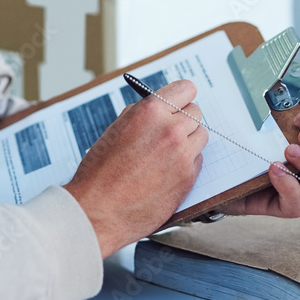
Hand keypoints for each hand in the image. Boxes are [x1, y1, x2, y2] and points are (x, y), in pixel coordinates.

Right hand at [64, 80, 208, 257]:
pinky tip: (166, 171)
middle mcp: (170, 130)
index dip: (180, 96)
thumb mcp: (117, 129)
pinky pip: (198, 160)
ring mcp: (182, 155)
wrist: (98, 210)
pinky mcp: (188, 178)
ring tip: (167, 152)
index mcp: (150, 112)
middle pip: (196, 113)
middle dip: (183, 119)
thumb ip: (143, 115)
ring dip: (188, 140)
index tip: (178, 102)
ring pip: (200, 136)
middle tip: (169, 130)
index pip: (185, 89)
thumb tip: (162, 108)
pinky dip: (187, 162)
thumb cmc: (100, 172)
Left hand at [221, 97, 299, 218]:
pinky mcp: (278, 206)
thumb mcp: (261, 117)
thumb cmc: (242, 140)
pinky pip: (297, 206)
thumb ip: (281, 106)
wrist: (213, 166)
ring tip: (287, 151)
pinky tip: (273, 169)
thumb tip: (289, 96)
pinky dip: (289, 186)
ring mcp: (299, 190)